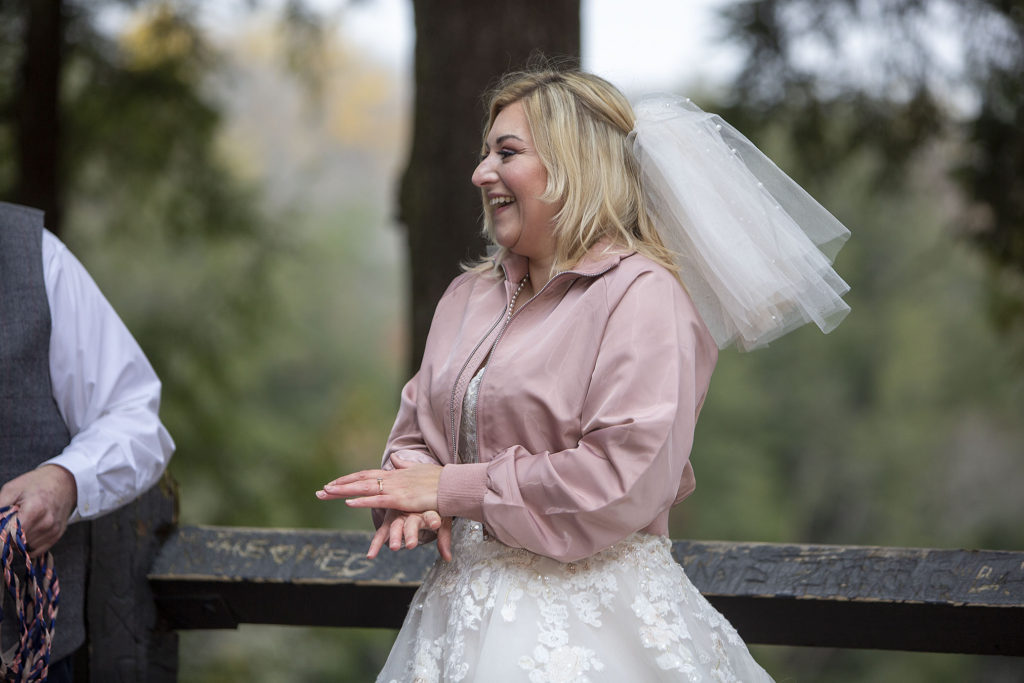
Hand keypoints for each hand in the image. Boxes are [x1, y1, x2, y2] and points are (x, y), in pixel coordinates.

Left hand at [0, 465, 76, 556]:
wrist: (65, 482)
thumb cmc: (36, 484)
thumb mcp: (12, 489)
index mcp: (35, 510)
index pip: (11, 535)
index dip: (2, 533)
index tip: (2, 526)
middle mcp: (47, 523)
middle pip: (17, 542)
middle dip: (9, 535)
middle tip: (12, 521)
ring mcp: (53, 531)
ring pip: (25, 547)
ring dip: (19, 540)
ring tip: (22, 523)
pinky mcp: (57, 536)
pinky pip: (36, 550)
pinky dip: (28, 544)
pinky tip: (29, 531)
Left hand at [316, 456, 441, 513]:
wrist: (453, 485)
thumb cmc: (439, 480)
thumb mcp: (419, 471)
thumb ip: (404, 465)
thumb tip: (395, 458)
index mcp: (395, 475)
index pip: (366, 475)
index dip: (349, 479)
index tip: (334, 483)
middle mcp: (392, 479)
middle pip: (360, 481)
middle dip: (339, 486)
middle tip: (320, 492)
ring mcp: (395, 488)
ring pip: (364, 488)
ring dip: (344, 491)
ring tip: (326, 493)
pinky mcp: (401, 499)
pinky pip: (378, 500)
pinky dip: (362, 500)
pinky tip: (348, 502)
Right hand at [368, 509, 452, 561]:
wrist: (416, 490)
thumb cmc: (431, 507)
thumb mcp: (442, 520)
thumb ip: (444, 539)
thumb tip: (448, 558)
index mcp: (427, 510)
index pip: (431, 515)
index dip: (433, 520)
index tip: (436, 524)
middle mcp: (412, 512)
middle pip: (411, 523)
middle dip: (411, 534)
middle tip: (412, 544)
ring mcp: (400, 516)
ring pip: (396, 527)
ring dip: (394, 538)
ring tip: (394, 548)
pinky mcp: (389, 521)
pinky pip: (382, 533)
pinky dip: (376, 544)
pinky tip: (371, 555)